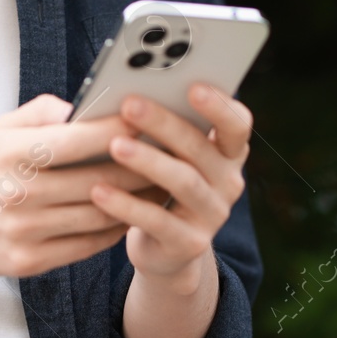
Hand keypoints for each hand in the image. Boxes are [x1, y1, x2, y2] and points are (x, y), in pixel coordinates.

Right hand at [0, 93, 169, 280]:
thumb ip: (38, 113)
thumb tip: (80, 106)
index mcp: (15, 153)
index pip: (82, 137)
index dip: (122, 127)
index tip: (150, 118)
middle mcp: (23, 193)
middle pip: (101, 178)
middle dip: (143, 165)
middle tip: (172, 152)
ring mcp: (28, 231)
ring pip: (101, 214)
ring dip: (137, 200)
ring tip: (162, 185)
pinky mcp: (30, 261)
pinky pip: (86, 245)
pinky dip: (113, 230)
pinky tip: (130, 216)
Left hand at [88, 84, 252, 289]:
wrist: (166, 251)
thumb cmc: (159, 184)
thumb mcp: (170, 156)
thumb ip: (162, 128)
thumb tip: (125, 93)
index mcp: (227, 153)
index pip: (237, 125)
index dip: (220, 106)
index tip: (193, 86)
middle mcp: (228, 182)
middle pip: (200, 148)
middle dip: (164, 123)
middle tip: (130, 104)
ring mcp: (212, 215)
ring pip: (183, 182)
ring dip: (148, 161)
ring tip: (114, 145)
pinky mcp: (189, 244)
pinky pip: (158, 221)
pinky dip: (127, 205)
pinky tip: (99, 191)